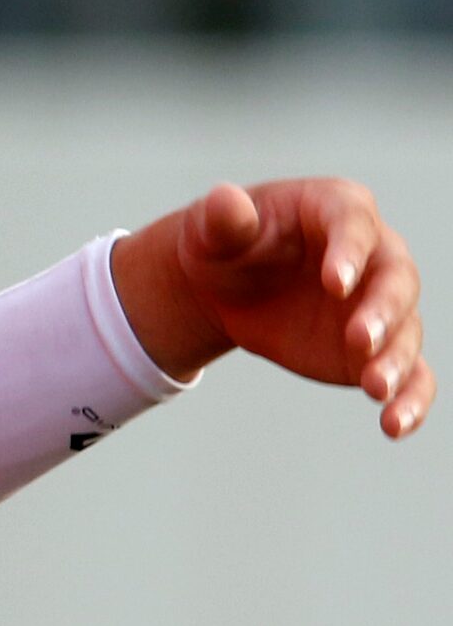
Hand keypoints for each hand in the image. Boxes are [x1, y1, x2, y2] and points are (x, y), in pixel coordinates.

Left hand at [111, 179, 433, 439]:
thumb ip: (223, 215)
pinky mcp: (381, 350)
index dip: (348, 252)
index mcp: (337, 208)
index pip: (354, 225)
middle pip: (396, 279)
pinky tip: (394, 424)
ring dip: (397, 361)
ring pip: (407, 331)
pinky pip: (412, 376)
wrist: (227, 287)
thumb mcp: (214, 227)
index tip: (333, 284)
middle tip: (359, 341)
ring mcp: (381, 305)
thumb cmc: (225, 244)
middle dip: (383, 311)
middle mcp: (374, 254)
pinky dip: (411, 400)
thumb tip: (228, 202)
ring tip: (374, 389)